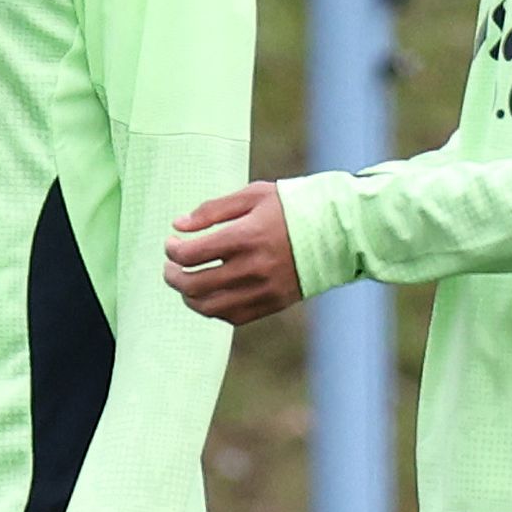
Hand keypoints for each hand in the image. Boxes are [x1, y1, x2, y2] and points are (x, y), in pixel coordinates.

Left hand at [164, 182, 301, 324]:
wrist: (342, 230)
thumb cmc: (295, 207)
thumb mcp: (254, 195)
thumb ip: (213, 210)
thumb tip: (178, 226)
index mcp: (246, 236)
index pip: (191, 254)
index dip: (172, 251)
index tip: (171, 243)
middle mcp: (254, 267)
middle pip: (194, 284)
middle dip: (172, 276)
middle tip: (169, 267)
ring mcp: (265, 289)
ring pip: (210, 307)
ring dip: (189, 297)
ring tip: (185, 283)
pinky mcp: (275, 303)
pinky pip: (233, 317)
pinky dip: (213, 309)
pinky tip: (209, 295)